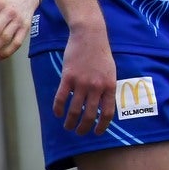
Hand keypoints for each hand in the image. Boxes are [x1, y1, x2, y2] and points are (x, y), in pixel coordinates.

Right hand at [54, 17, 115, 134]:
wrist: (90, 36)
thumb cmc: (101, 54)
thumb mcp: (111, 71)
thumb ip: (107, 88)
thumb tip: (103, 105)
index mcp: (110, 86)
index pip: (108, 112)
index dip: (102, 126)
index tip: (96, 133)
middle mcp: (97, 87)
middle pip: (90, 115)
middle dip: (84, 128)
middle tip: (79, 132)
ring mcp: (82, 83)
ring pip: (74, 110)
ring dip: (70, 122)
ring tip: (67, 126)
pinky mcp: (68, 78)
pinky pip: (61, 98)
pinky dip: (58, 109)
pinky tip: (57, 114)